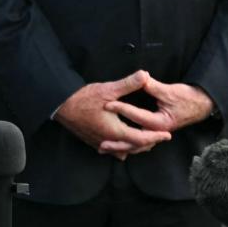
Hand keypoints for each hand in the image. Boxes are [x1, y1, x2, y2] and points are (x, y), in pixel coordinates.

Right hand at [53, 70, 170, 159]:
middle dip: (148, 143)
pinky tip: (120, 147)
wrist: (60, 105)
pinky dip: (120, 148)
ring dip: (135, 147)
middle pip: (134, 148)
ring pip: (122, 151)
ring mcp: (99, 143)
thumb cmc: (82, 99)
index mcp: (116, 131)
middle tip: (159, 138)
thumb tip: (145, 75)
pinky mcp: (91, 141)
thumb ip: (128, 84)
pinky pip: (110, 150)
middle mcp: (109, 141)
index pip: (141, 139)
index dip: (156, 137)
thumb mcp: (107, 89)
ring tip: (144, 141)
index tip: (167, 135)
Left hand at [103, 77, 214, 139]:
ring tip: (102, 148)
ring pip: (136, 145)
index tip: (107, 104)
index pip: (137, 116)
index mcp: (161, 122)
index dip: (121, 109)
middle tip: (100, 143)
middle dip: (117, 143)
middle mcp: (158, 132)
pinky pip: (139, 142)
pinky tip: (114, 147)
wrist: (201, 105)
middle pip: (135, 140)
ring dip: (120, 147)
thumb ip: (152, 86)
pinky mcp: (154, 133)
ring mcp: (156, 134)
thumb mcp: (169, 91)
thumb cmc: (187, 98)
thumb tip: (140, 76)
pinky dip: (127, 144)